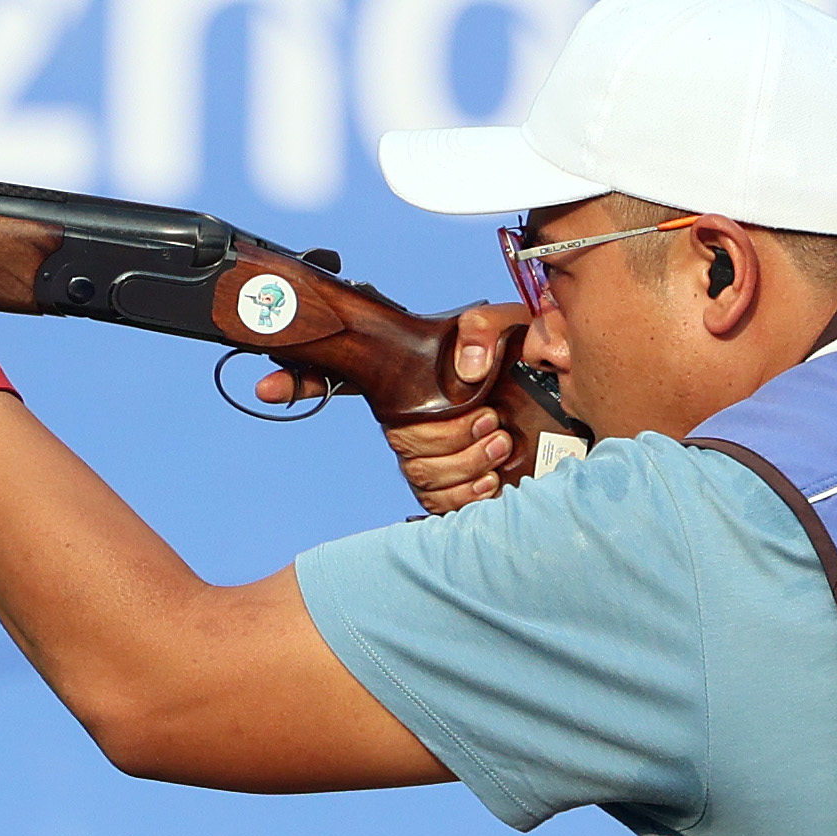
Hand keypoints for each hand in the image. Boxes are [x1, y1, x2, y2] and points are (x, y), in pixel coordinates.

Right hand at [258, 301, 533, 513]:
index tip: (266, 384)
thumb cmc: (534, 368)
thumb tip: (466, 367)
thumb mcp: (513, 330)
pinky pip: (438, 506)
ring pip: (421, 475)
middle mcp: (412, 420)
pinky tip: (493, 479)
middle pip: (400, 442)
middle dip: (446, 437)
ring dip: (464, 462)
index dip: (296, 380)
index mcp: (410, 380)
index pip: (339, 376)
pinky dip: (467, 494)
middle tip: (488, 421)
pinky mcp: (453, 491)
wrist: (570, 418)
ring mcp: (430, 457)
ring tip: (500, 442)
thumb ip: (484, 329)